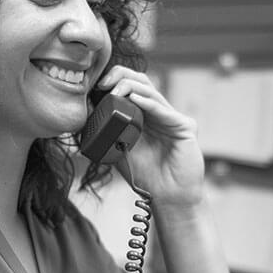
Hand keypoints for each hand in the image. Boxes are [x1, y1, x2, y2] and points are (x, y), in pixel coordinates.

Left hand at [95, 65, 205, 209]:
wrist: (167, 196)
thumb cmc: (146, 175)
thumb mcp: (119, 148)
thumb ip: (108, 130)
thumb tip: (87, 111)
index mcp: (146, 115)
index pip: (131, 86)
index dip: (114, 80)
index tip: (95, 85)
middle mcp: (161, 112)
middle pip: (142, 82)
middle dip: (121, 76)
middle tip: (103, 83)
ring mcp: (173, 118)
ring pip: (151, 92)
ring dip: (130, 87)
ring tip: (114, 91)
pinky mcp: (185, 127)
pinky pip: (164, 110)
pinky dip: (147, 103)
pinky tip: (134, 99)